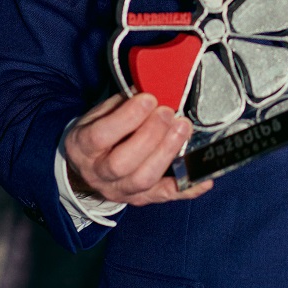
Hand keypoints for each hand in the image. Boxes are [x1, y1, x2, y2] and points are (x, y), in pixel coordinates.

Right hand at [64, 93, 213, 206]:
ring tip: (183, 128)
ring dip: (167, 152)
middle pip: (123, 163)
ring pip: (144, 180)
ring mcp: (120, 190)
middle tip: (169, 113)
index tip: (149, 98)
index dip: (127, 118)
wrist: (86, 168)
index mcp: (82, 148)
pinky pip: (166, 196)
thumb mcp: (97, 114)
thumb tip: (151, 89)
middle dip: (151, 135)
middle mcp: (99, 174)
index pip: (101, 136)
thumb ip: (121, 104)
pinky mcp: (142, 199)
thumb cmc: (97, 133)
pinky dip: (188, 188)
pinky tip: (204, 178)